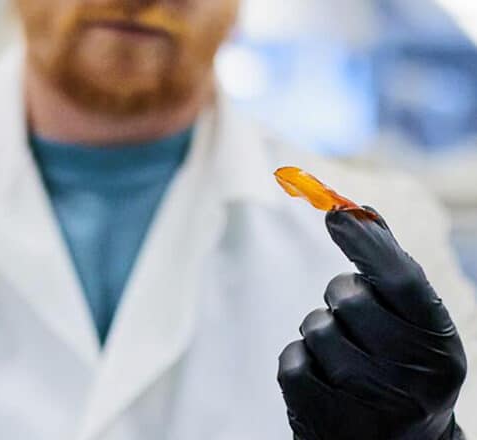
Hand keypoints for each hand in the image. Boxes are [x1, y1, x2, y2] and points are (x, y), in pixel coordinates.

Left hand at [277, 207, 466, 439]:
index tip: (336, 214)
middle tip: (354, 317)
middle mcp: (412, 377)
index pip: (400, 280)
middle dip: (342, 295)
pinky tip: (324, 380)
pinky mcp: (323, 418)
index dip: (365, 241)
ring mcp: (367, 403)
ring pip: (316, 328)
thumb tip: (358, 211)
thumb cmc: (401, 368)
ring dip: (320, 332)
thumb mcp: (414, 327)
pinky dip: (301, 361)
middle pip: (348, 297)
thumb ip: (390, 271)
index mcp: (440, 347)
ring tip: (343, 356)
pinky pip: (292, 360)